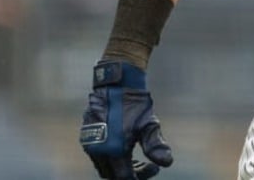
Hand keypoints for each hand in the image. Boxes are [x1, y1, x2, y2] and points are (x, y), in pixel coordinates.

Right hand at [80, 61, 173, 178]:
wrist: (116, 82)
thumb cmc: (135, 103)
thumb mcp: (149, 124)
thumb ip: (155, 146)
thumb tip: (167, 163)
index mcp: (113, 150)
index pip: (124, 177)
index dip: (140, 176)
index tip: (154, 168)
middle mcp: (97, 150)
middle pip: (113, 175)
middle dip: (131, 173)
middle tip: (148, 166)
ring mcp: (89, 144)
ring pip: (105, 167)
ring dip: (120, 167)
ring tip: (137, 159)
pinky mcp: (86, 136)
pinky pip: (98, 156)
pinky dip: (111, 158)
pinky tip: (125, 149)